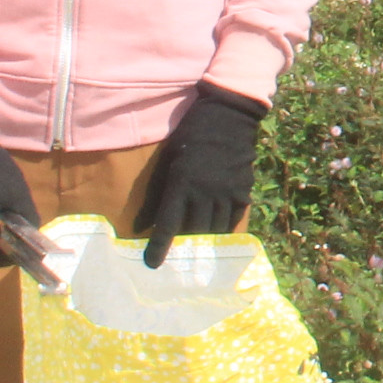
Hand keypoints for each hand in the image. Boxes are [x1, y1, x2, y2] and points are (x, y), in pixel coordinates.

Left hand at [136, 83, 265, 265]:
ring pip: (217, 228)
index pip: (168, 223)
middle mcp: (205, 191)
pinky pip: (235, 218)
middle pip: (195, 231)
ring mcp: (227, 192)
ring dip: (207, 239)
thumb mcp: (166, 162)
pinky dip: (226, 227)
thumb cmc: (189, 136)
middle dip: (186, 244)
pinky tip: (220, 230)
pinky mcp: (244, 190)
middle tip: (180, 253)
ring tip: (200, 247)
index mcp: (181, 183)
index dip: (159, 246)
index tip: (152, 264)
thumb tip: (138, 227)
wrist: (226, 117)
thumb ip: (155, 196)